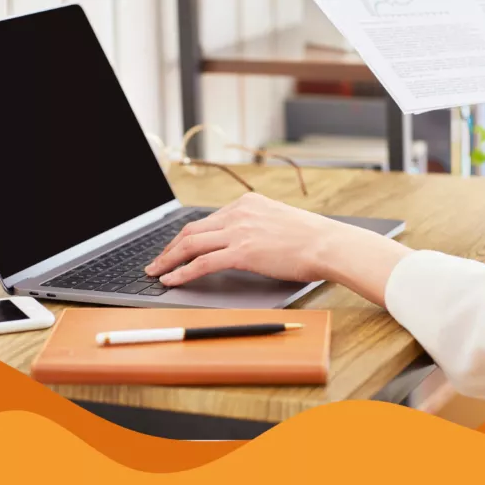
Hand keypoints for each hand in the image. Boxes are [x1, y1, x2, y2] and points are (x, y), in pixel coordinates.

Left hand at [145, 193, 412, 305]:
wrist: (328, 244)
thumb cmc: (313, 239)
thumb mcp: (281, 222)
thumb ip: (259, 226)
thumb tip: (246, 242)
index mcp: (248, 203)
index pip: (207, 220)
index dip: (186, 236)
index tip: (176, 247)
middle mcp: (239, 213)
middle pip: (192, 230)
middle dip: (170, 247)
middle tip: (157, 261)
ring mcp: (239, 231)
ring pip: (191, 244)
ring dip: (168, 260)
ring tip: (156, 272)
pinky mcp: (242, 251)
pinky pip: (202, 263)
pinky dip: (182, 272)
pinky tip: (172, 280)